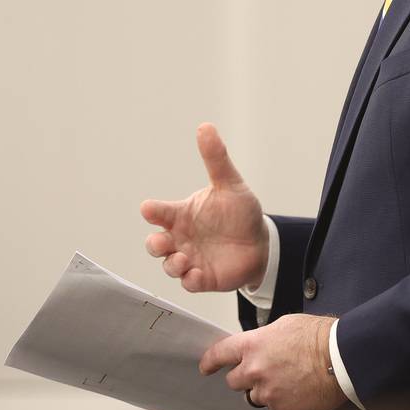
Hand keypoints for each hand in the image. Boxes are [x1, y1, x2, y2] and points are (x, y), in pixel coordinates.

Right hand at [142, 123, 268, 292]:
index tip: (149, 208)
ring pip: (170, 266)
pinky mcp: (203, 277)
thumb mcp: (230, 184)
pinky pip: (190, 283)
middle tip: (162, 242)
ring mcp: (190, 259)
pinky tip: (198, 274)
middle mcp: (181, 238)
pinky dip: (191, 280)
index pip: (160, 212)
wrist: (260, 242)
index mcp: (182, 215)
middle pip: (155, 244)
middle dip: (154, 244)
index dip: (153, 211)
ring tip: (185, 260)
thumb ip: (216, 158)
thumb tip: (205, 127)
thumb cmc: (239, 212)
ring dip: (173, 264)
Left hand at [200, 314, 346, 409]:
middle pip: (233, 382)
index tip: (205, 367)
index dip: (210, 362)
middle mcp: (255, 371)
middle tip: (262, 372)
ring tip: (288, 379)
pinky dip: (284, 401)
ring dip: (265, 390)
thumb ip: (264, 339)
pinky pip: (276, 407)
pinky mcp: (282, 409)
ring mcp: (268, 392)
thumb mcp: (285, 325)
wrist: (341, 357)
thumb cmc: (318, 336)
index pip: (219, 354)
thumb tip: (259, 347)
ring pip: (255, 396)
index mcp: (252, 346)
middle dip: (244, 377)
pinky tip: (299, 389)